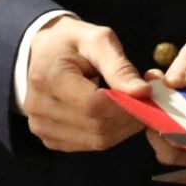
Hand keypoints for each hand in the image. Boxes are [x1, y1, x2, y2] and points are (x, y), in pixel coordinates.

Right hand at [22, 16, 149, 151]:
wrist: (44, 52)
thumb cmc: (73, 42)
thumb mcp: (98, 41)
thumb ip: (120, 67)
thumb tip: (142, 92)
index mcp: (49, 77)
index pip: (93, 105)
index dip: (125, 105)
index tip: (146, 96)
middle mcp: (39, 106)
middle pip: (96, 126)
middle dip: (129, 118)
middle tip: (146, 104)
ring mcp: (41, 126)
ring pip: (96, 141)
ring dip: (122, 128)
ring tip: (132, 109)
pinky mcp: (49, 138)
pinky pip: (88, 144)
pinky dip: (109, 134)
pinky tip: (115, 116)